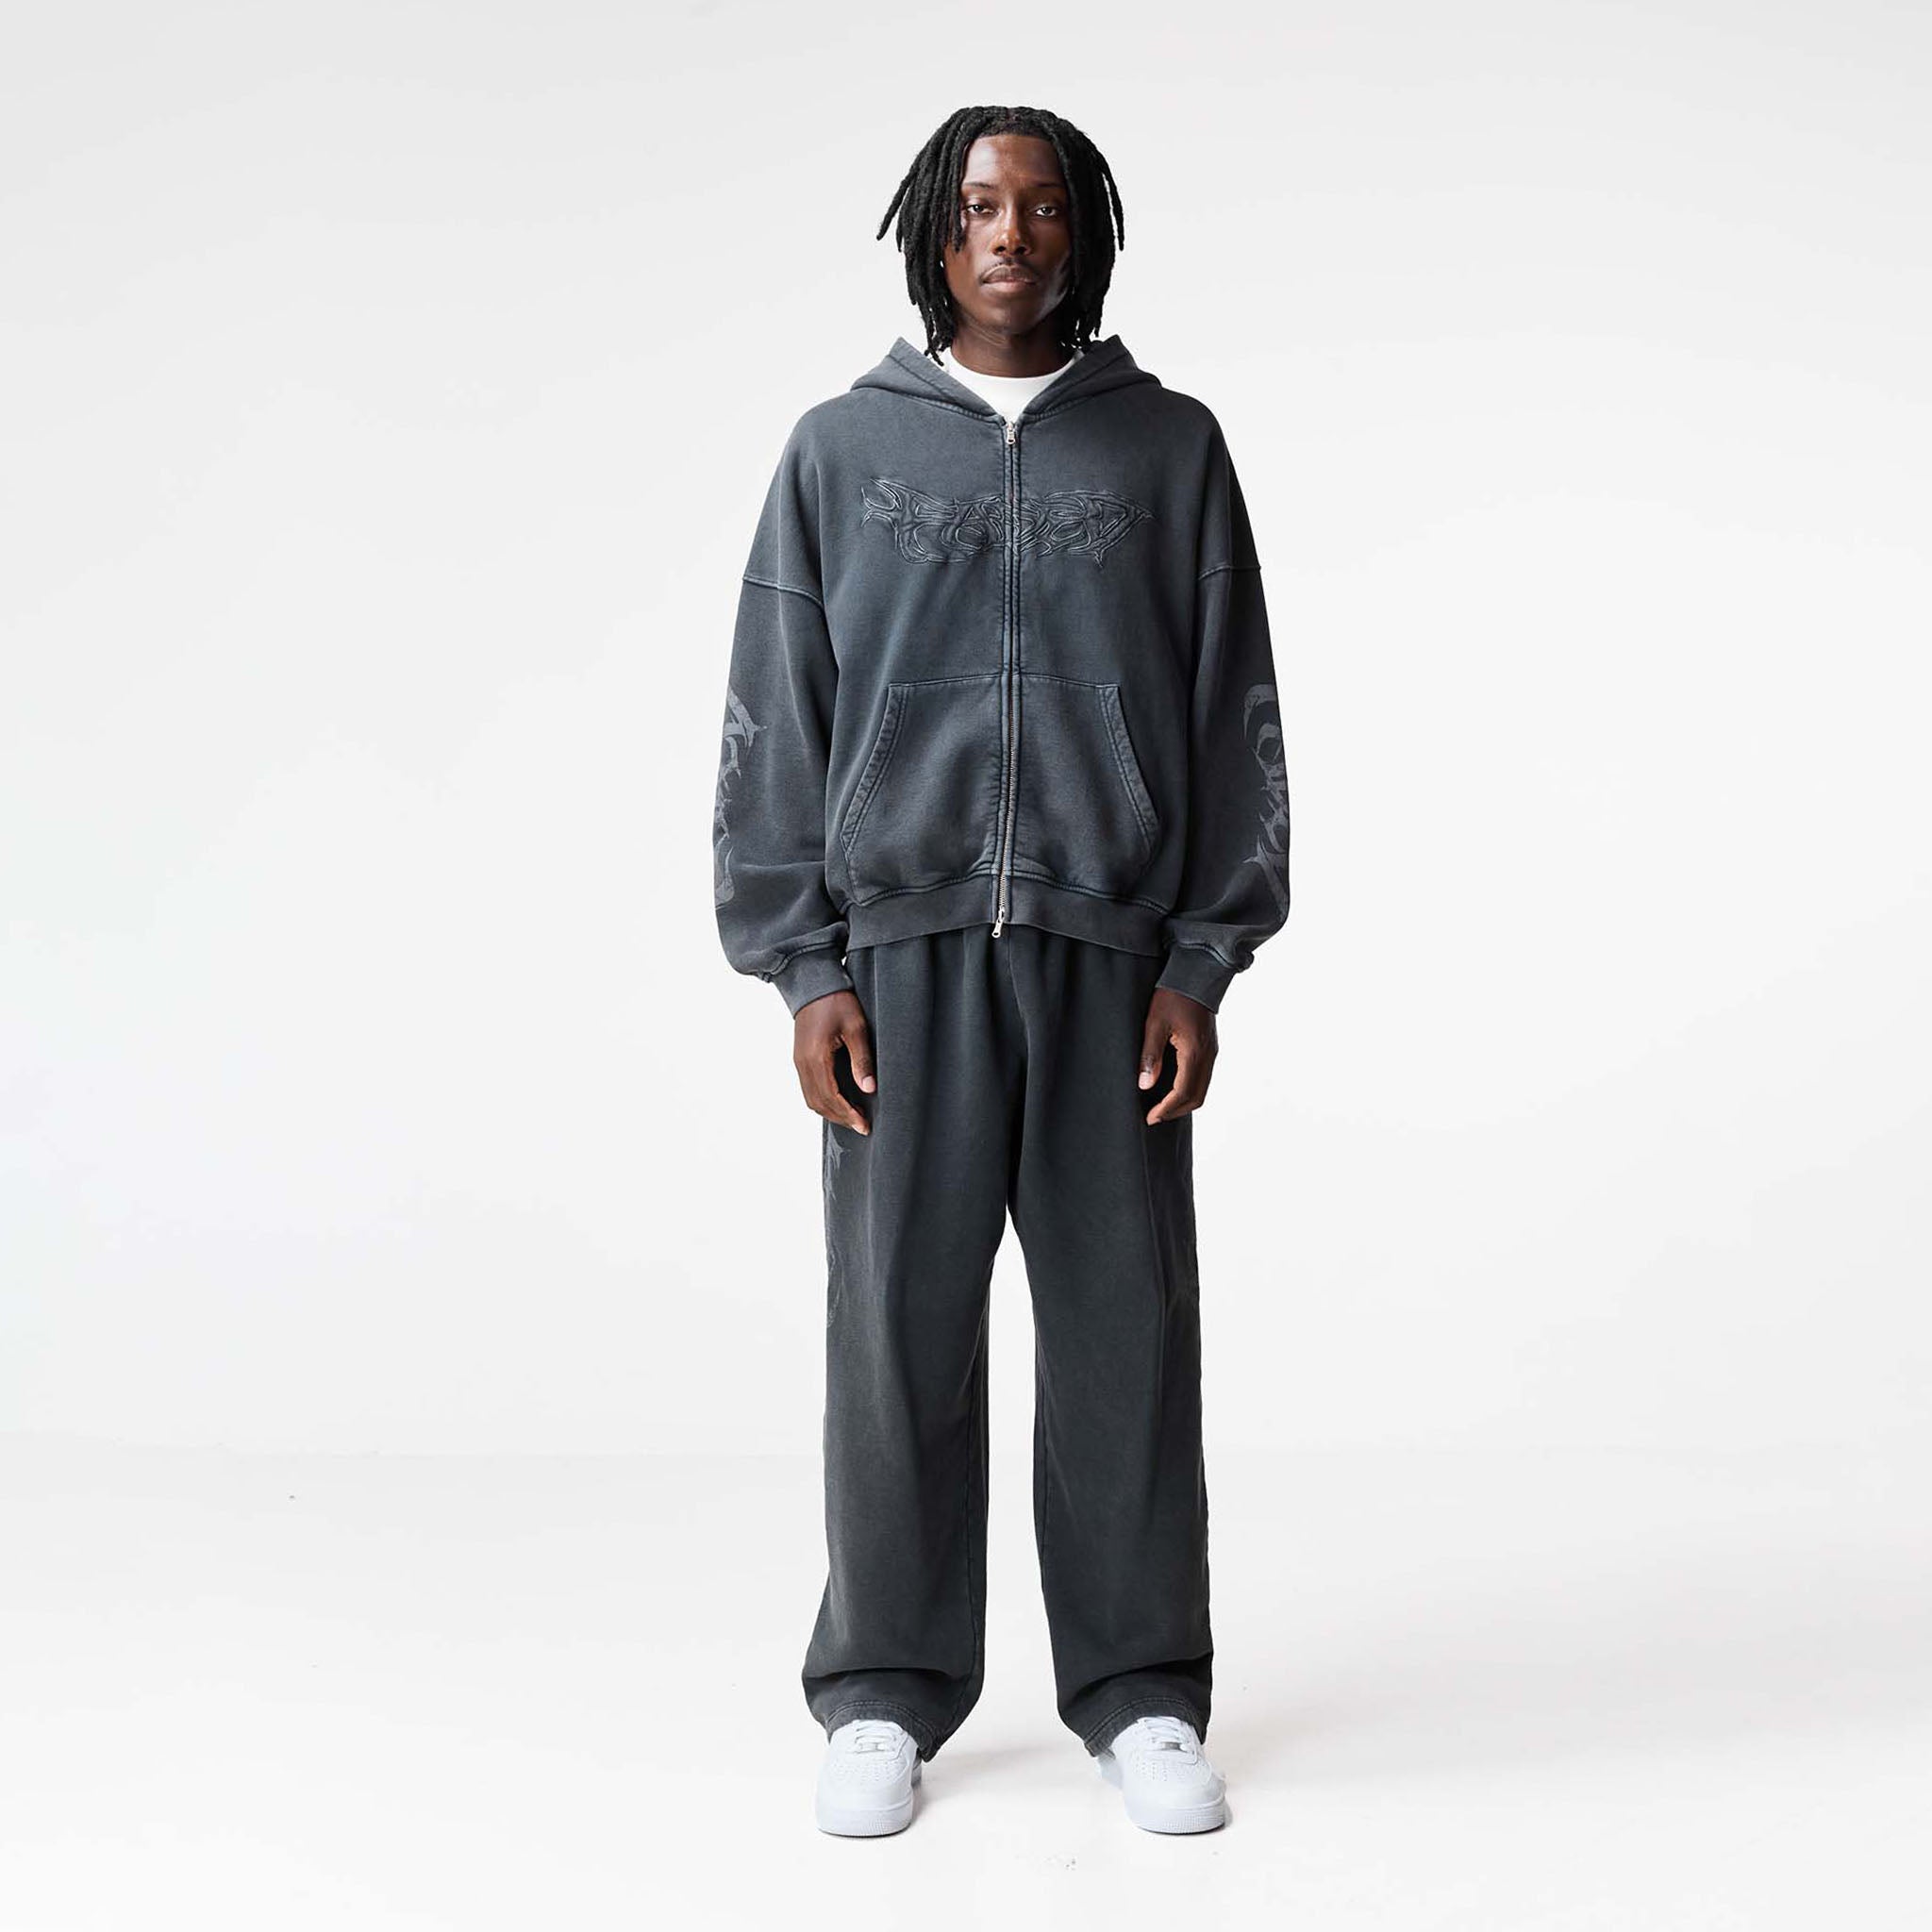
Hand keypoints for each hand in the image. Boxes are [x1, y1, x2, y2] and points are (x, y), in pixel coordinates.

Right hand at [794, 988, 875, 1133]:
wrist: (812, 983)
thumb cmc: (836, 1002)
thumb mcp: (856, 1028)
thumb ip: (862, 1060)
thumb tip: (869, 1089)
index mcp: (816, 1058)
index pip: (831, 1097)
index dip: (848, 1114)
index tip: (864, 1125)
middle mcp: (803, 1064)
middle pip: (819, 1103)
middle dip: (841, 1118)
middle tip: (862, 1125)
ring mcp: (798, 1062)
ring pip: (811, 1099)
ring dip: (831, 1112)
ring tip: (853, 1116)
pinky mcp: (800, 1059)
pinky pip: (808, 1088)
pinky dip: (823, 1101)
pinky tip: (839, 1101)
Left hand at [1139, 987, 1216, 1123]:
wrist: (1196, 975)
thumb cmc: (1173, 996)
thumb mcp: (1154, 1023)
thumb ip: (1150, 1055)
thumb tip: (1145, 1085)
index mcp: (1194, 1052)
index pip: (1182, 1093)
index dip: (1166, 1109)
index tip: (1150, 1118)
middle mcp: (1207, 1056)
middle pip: (1196, 1097)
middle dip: (1175, 1111)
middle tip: (1155, 1117)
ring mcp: (1211, 1052)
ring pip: (1202, 1089)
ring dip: (1183, 1102)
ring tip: (1162, 1106)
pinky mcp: (1210, 1048)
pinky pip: (1203, 1078)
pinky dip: (1189, 1090)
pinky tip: (1173, 1088)